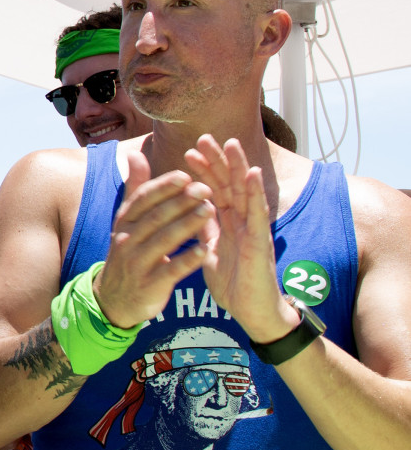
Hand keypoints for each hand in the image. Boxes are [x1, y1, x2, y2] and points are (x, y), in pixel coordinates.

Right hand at [93, 151, 216, 328]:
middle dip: (180, 201)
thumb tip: (135, 154)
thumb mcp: (127, 220)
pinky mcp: (150, 285)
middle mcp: (127, 239)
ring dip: (187, 224)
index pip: (143, 199)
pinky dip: (187, 260)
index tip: (186, 175)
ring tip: (210, 210)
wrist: (116, 298)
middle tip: (205, 188)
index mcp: (124, 221)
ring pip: (163, 240)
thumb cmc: (129, 251)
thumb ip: (136, 188)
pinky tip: (205, 249)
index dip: (164, 187)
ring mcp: (137, 263)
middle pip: (155, 217)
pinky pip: (170, 270)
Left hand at [186, 136, 295, 342]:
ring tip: (230, 143)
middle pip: (229, 184)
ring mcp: (253, 228)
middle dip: (218, 161)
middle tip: (204, 137)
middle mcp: (242, 220)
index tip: (189, 152)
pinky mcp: (261, 240)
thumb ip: (205, 229)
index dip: (204, 171)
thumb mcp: (212, 250)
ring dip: (238, 167)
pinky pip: (258, 213)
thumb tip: (190, 210)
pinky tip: (253, 173)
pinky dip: (255, 192)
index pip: (214, 191)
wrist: (252, 312)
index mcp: (228, 222)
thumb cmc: (235, 283)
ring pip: (245, 192)